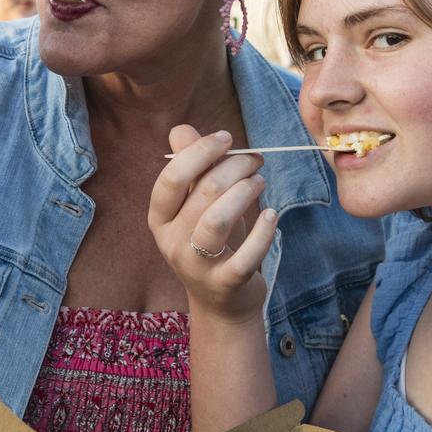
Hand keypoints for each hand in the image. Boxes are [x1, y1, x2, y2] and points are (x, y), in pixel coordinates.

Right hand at [148, 124, 278, 324]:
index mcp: (159, 218)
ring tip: (260, 182)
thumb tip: (181, 130)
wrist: (222, 302)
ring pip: (218, 219)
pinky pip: (246, 254)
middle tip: (256, 160)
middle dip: (235, 166)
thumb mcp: (196, 204)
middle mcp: (171, 242)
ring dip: (245, 192)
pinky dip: (264, 231)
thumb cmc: (210, 241)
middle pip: (203, 192)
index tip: (226, 137)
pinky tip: (272, 215)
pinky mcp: (225, 283)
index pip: (171, 178)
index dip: (199, 152)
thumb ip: (190, 167)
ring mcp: (196, 265)